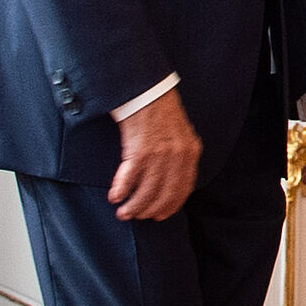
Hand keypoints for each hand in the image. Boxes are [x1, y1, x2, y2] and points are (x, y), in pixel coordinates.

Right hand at [109, 88, 201, 219]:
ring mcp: (160, 154)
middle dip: (150, 210)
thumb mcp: (181, 132)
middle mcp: (178, 155)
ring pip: (146, 192)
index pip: (184, 188)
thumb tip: (171, 178)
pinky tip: (115, 197)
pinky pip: (129, 179)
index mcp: (191, 151)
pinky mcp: (140, 150)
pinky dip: (121, 191)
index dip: (171, 205)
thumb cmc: (161, 110)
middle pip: (165, 194)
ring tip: (123, 212)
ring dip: (133, 206)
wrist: (147, 90)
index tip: (160, 215)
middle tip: (137, 216)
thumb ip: (181, 154)